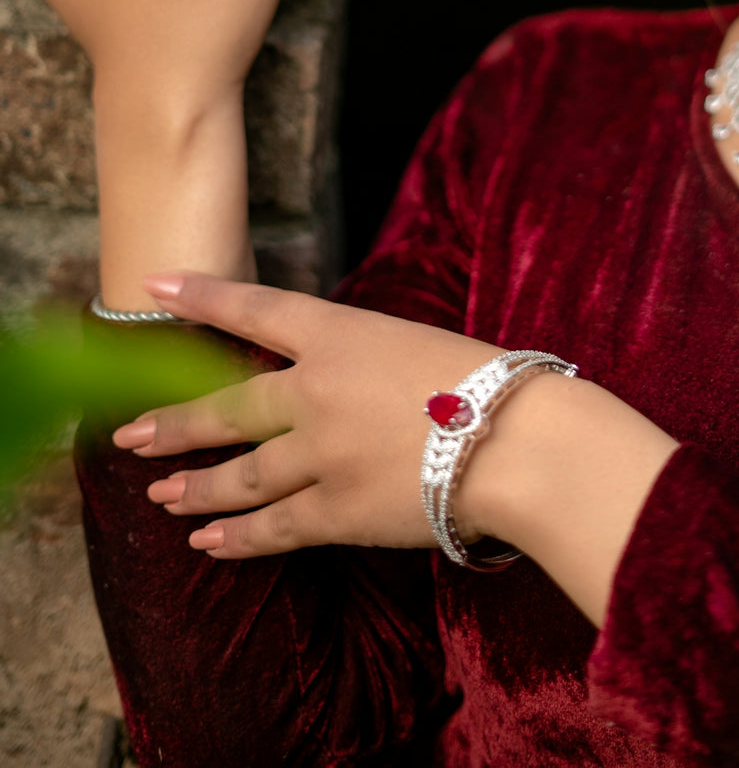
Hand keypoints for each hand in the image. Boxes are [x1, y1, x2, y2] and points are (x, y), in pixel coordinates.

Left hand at [112, 272, 504, 557]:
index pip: (256, 309)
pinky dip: (236, 538)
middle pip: (227, 408)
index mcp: (342, 334)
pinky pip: (272, 528)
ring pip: (238, 475)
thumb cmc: (490, 384)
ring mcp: (320, 455)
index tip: (154, 286)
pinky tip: (207, 544)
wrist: (516, 442)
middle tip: (131, 435)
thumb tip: (333, 389)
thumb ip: (364, 361)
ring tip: (161, 495)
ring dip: (194, 488)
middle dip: (174, 423)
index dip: (202, 296)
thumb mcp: (416, 344)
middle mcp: (316, 391)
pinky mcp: (337, 513)